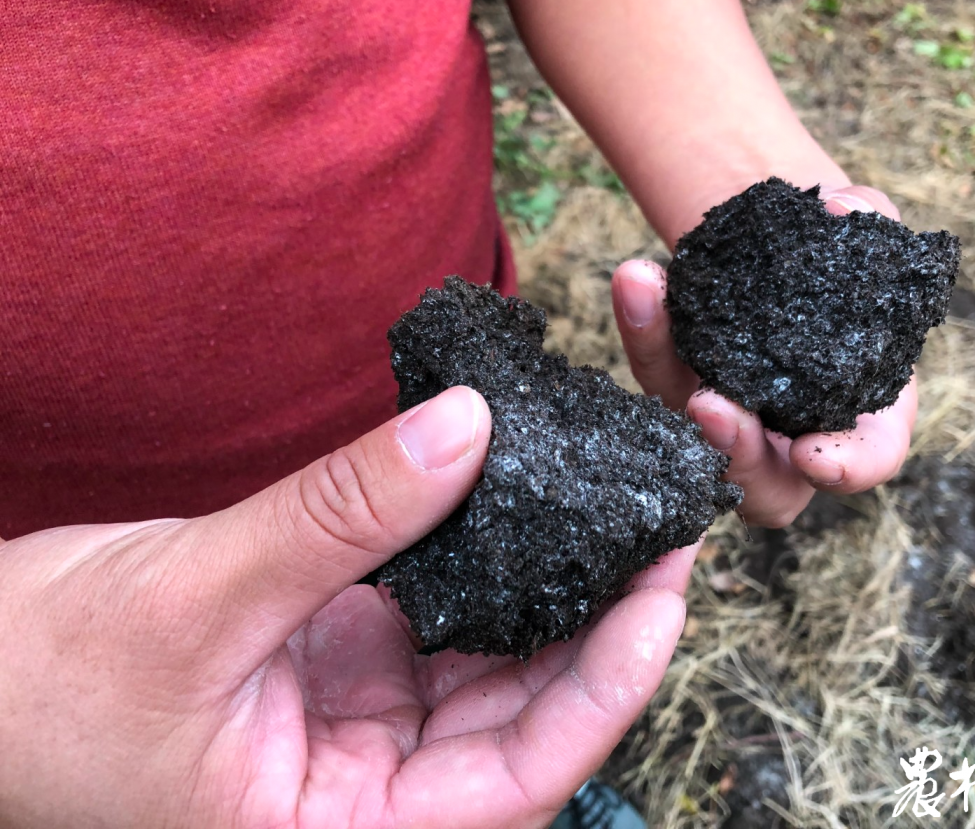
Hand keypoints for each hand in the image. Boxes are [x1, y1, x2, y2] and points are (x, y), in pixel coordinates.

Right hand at [0, 385, 689, 828]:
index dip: (607, 685)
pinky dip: (480, 565)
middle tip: (657, 527)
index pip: (519, 778)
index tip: (664, 590)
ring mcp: (360, 729)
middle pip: (524, 719)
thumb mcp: (197, 595)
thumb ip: (338, 515)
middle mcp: (368, 795)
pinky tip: (514, 505)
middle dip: (599, 627)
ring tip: (606, 510)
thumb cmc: (41, 683)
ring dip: (550, 592)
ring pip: (490, 667)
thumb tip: (467, 430)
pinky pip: (438, 621)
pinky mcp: (343, 668)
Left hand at [612, 185, 917, 527]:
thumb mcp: (865, 231)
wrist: (781, 251)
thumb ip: (867, 219)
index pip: (864, 461)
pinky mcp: (680, 386)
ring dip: (668, 376)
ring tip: (655, 311)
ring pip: (691, 435)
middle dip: (735, 451)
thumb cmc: (844, 259)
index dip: (845, 469)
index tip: (814, 456)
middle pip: (763, 482)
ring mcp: (730, 419)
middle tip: (710, 405)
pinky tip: (636, 279)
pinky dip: (643, 328)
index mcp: (864, 416)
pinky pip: (656, 370)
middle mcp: (791, 437)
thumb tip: (840, 210)